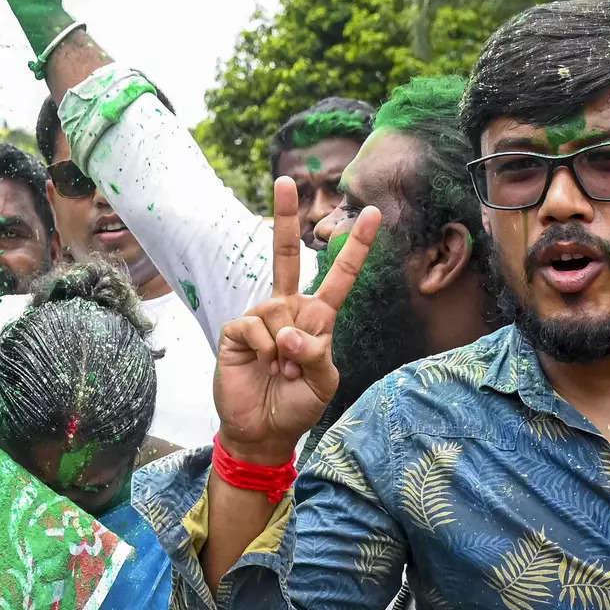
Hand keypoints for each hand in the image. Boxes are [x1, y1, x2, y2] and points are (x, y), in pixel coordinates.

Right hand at [213, 177, 380, 464]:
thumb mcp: (324, 382)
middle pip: (287, 255)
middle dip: (285, 217)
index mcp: (317, 318)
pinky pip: (255, 327)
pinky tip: (263, 366)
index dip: (355, 247)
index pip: (338, 276)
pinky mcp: (236, 331)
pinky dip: (265, 350)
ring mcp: (261, 318)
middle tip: (284, 179)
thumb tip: (288, 331)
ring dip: (284, 349)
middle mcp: (288, 309)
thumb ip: (316, 352)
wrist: (262, 430)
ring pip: (276, 311)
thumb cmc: (297, 405)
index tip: (373, 213)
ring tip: (282, 373)